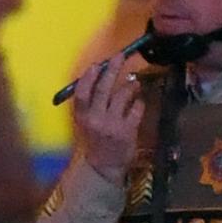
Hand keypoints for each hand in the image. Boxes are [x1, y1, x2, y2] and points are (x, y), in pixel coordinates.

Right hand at [70, 59, 144, 181]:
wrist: (105, 165)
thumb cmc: (96, 139)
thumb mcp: (86, 122)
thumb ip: (91, 104)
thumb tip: (99, 77)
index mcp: (82, 116)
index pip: (82, 93)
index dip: (88, 78)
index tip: (96, 64)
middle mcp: (95, 119)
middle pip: (103, 90)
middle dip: (112, 71)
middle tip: (120, 57)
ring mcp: (112, 125)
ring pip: (122, 97)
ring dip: (129, 86)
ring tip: (134, 82)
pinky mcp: (128, 131)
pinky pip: (136, 110)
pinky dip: (139, 103)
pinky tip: (139, 101)